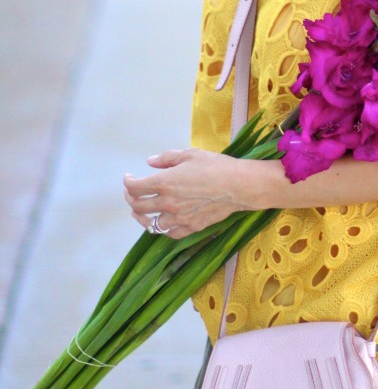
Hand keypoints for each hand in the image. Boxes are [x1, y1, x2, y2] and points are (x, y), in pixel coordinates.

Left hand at [123, 148, 251, 239]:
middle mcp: (167, 203)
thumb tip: (150, 162)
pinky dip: (162, 229)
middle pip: (138, 206)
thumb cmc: (215, 166)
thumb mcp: (190, 154)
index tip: (129, 178)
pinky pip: (169, 234)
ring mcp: (178, 218)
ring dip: (142, 217)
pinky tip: (161, 223)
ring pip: (150, 224)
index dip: (128, 182)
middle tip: (132, 192)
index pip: (135, 188)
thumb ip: (166, 158)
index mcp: (164, 183)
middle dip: (131, 198)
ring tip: (140, 211)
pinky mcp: (190, 227)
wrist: (238, 186)